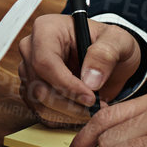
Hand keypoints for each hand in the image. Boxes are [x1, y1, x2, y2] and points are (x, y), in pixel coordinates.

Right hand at [17, 15, 142, 125]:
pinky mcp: (31, 88)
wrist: (108, 57)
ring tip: (92, 109)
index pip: (44, 62)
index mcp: (46, 29)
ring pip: (38, 102)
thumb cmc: (110, 44)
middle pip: (39, 86)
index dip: (66, 84)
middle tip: (96, 107)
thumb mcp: (118, 41)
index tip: (90, 97)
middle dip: (69, 103)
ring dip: (67, 113)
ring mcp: (28, 69)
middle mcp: (31, 48)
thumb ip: (105, 55)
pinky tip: (81, 111)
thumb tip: (90, 80)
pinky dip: (62, 117)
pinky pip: (40, 111)